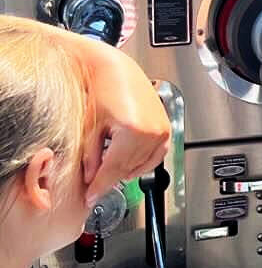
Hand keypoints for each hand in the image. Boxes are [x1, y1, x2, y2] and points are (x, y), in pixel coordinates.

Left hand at [71, 38, 169, 201]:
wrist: (116, 69)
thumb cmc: (102, 89)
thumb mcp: (90, 127)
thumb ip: (91, 158)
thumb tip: (91, 180)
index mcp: (133, 131)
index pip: (114, 169)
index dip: (99, 187)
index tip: (90, 198)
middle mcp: (152, 131)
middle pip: (128, 169)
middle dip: (110, 179)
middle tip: (95, 188)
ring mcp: (162, 130)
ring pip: (143, 164)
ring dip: (126, 171)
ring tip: (109, 172)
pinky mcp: (166, 128)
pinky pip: (157, 155)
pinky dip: (144, 162)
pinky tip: (130, 164)